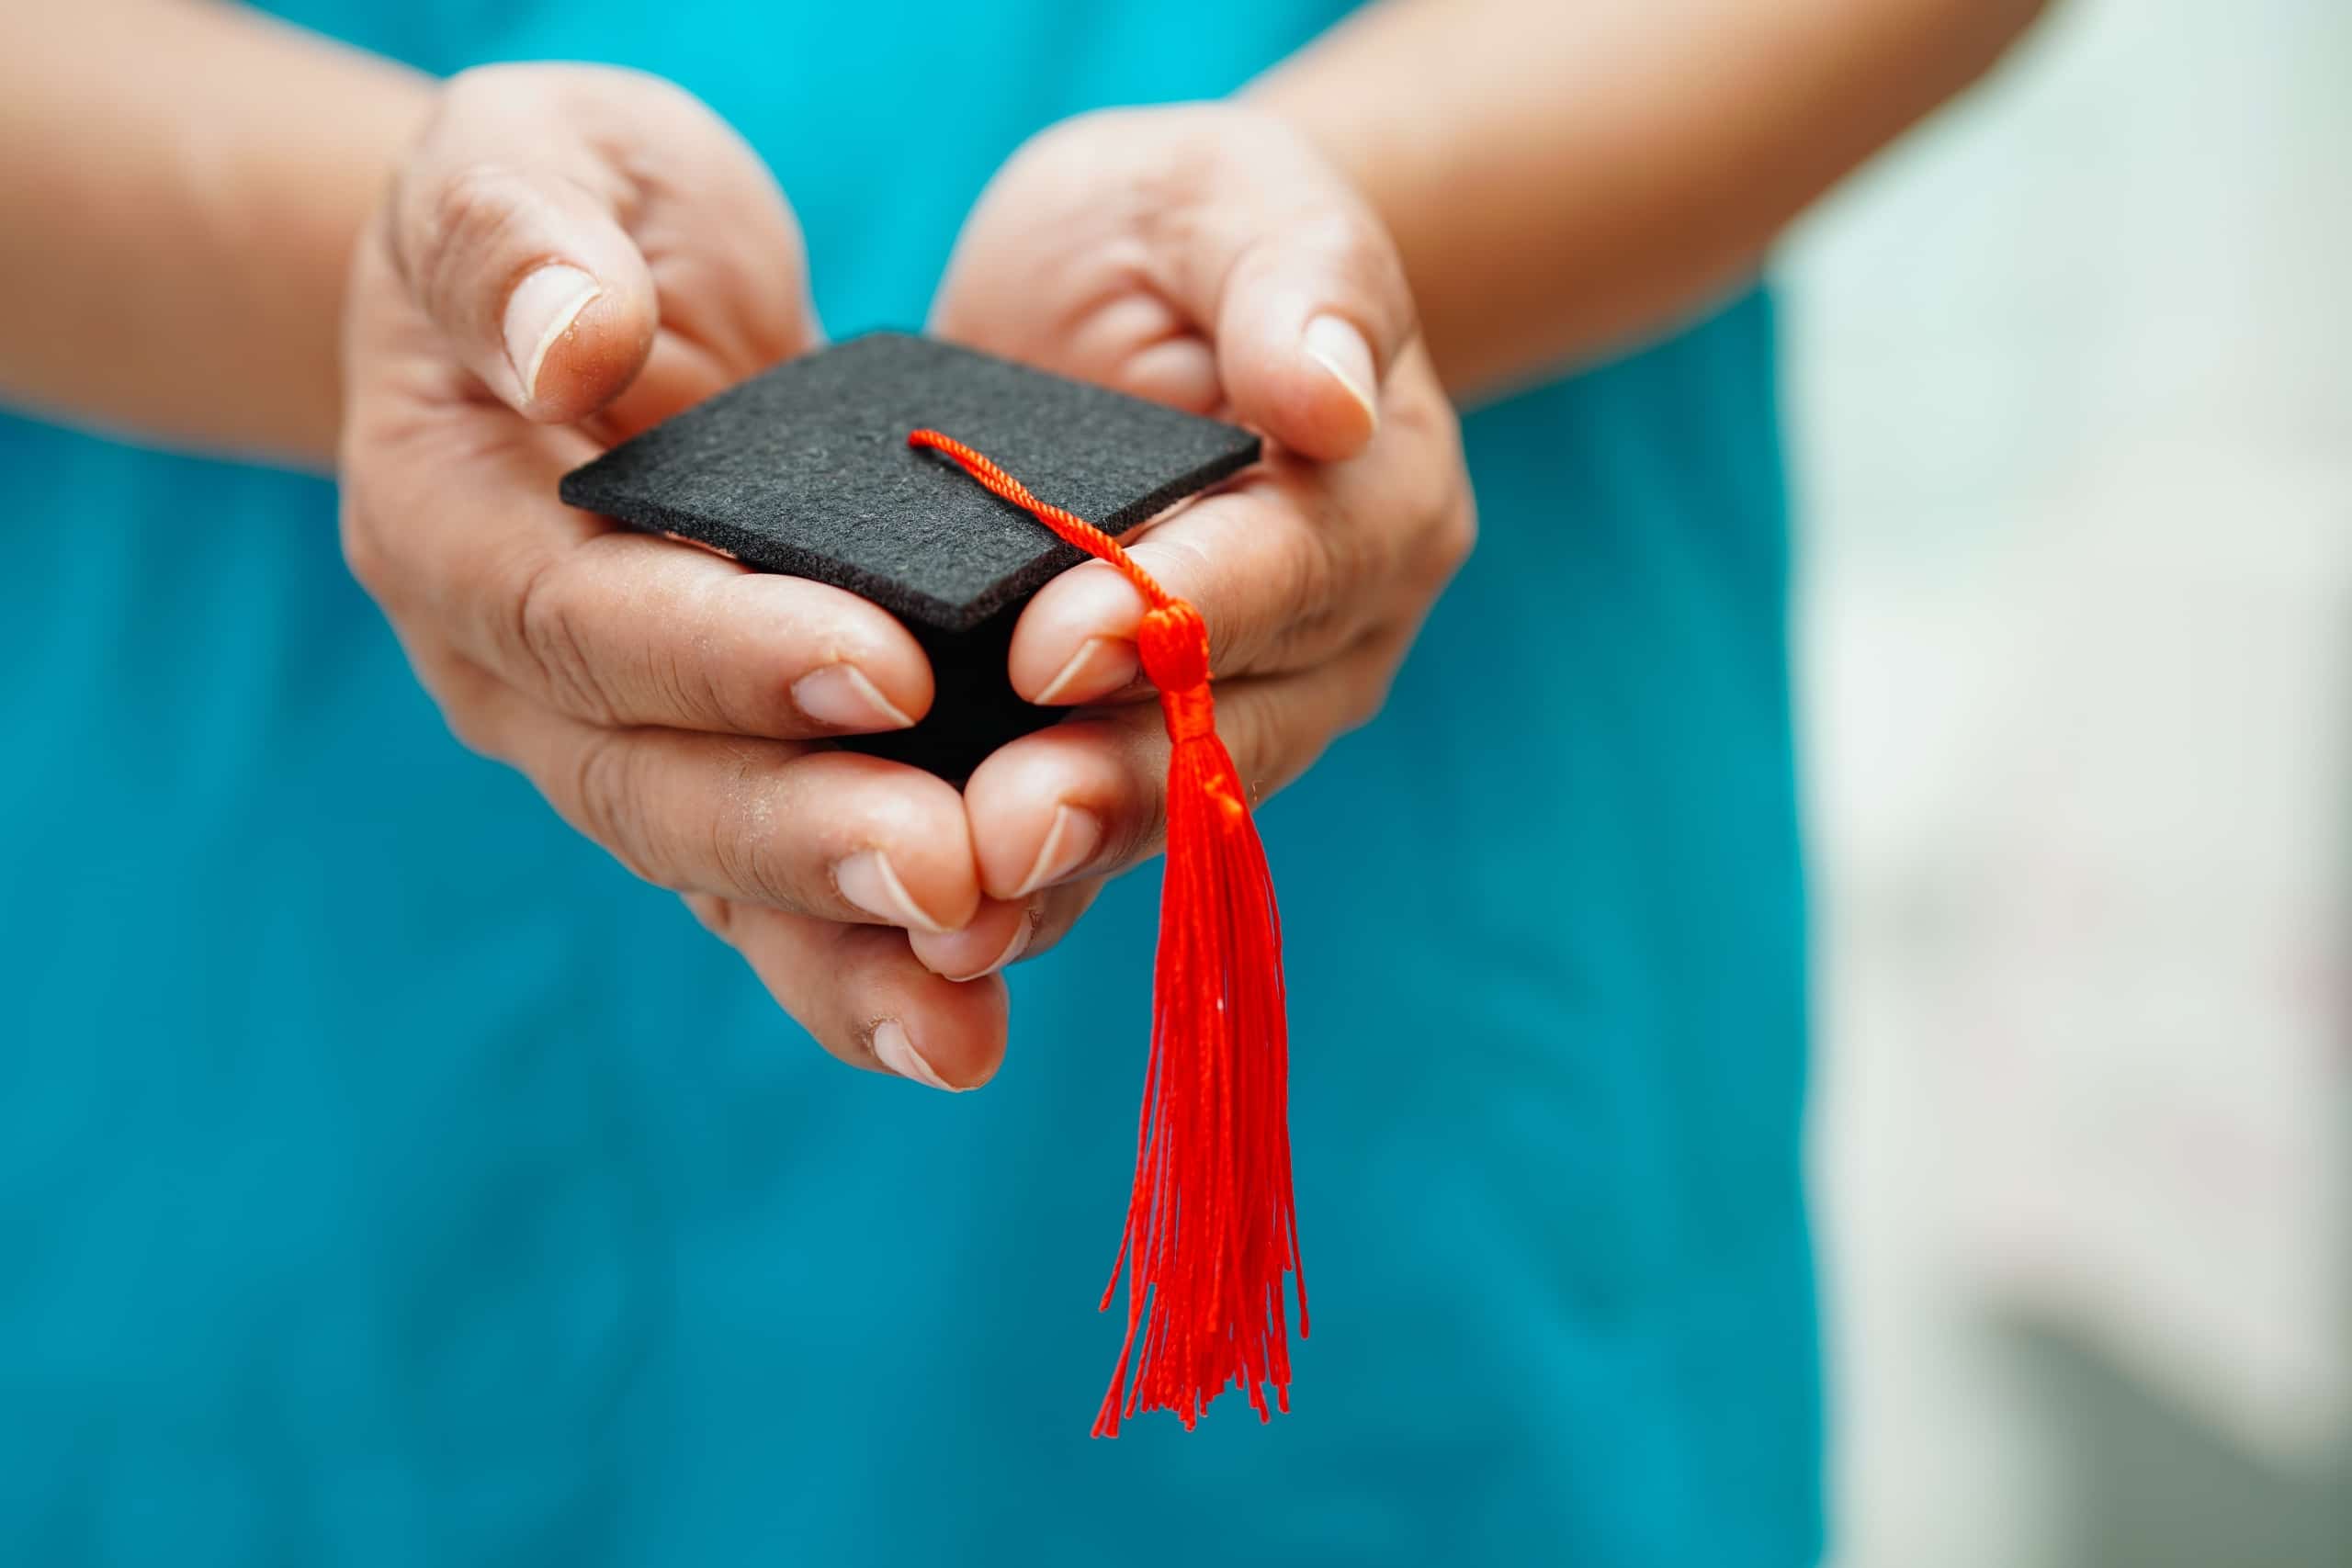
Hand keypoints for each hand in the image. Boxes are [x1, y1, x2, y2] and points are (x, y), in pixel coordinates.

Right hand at [339, 65, 1009, 1087]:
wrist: (595, 299)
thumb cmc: (569, 211)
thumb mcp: (531, 161)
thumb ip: (520, 241)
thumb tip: (571, 347)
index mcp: (454, 527)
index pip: (581, 614)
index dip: (723, 651)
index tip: (885, 666)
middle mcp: (521, 674)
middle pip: (650, 785)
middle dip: (801, 837)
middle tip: (948, 871)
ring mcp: (619, 744)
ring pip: (715, 876)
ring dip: (841, 951)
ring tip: (966, 1016)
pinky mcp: (722, 776)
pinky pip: (778, 896)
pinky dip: (862, 970)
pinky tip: (966, 1029)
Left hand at [919, 102, 1475, 974]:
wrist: (1130, 310)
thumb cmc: (1179, 233)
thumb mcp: (1231, 200)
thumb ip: (1294, 278)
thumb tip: (1333, 397)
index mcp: (1371, 496)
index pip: (1284, 565)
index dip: (1177, 613)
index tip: (1052, 643)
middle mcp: (1330, 634)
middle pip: (1233, 728)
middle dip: (1113, 784)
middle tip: (998, 834)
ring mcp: (1247, 716)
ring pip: (1169, 813)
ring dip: (1064, 873)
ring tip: (953, 920)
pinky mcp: (1145, 758)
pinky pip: (1101, 844)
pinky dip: (1024, 896)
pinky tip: (931, 942)